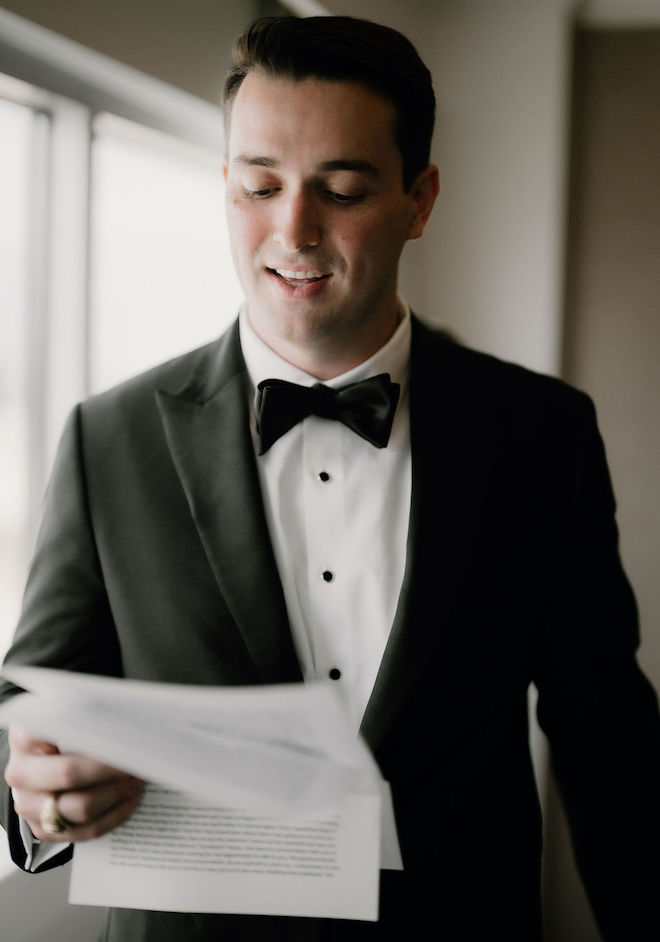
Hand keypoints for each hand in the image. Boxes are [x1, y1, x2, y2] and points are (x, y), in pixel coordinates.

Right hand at [5, 726, 145, 842]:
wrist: (44, 754)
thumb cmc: (66, 729)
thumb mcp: (74, 713)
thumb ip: (94, 717)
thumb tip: (129, 728)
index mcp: (25, 739)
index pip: (65, 747)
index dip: (102, 750)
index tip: (130, 747)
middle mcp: (21, 775)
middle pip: (71, 777)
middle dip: (114, 774)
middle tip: (142, 763)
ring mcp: (29, 806)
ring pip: (82, 810)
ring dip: (118, 795)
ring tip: (139, 779)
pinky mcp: (44, 829)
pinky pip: (86, 830)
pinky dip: (115, 814)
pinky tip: (130, 797)